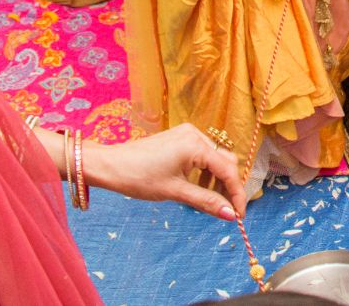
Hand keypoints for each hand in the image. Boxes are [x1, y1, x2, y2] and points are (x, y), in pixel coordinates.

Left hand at [87, 123, 244, 220]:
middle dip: (228, 185)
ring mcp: (187, 133)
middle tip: (225, 208)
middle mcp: (195, 134)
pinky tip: (196, 185)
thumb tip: (231, 215)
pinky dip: (204, 171)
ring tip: (207, 199)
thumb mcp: (175, 192)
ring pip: (215, 157)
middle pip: (225, 160)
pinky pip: (202, 153)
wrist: (110, 165)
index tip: (238, 215)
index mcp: (196, 146)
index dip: (237, 194)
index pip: (228, 170)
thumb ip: (206, 201)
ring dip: (216, 179)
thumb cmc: (138, 178)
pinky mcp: (180, 137)